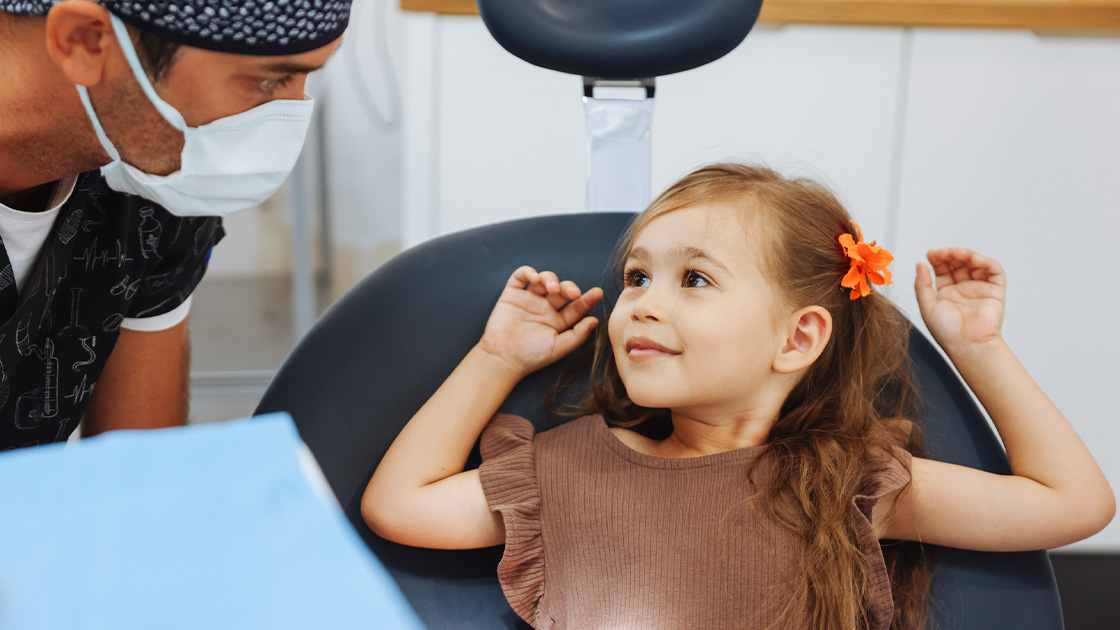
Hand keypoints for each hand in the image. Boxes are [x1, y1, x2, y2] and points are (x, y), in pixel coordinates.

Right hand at [477, 266, 603, 376]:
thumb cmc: (532, 356)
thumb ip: (578, 335)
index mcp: (560, 320)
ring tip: (551, 288)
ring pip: (544, 279)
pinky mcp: (512, 294)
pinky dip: (528, 272)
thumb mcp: (559, 348)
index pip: (577, 306)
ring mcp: (529, 299)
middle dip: (569, 287)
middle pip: (562, 289)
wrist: (503, 358)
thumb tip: (595, 320)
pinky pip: (520, 276)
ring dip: (550, 279)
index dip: (588, 298)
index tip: (598, 293)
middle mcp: (546, 307)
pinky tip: (534, 278)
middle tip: (573, 293)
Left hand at [914, 248, 1005, 354]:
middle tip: (943, 252)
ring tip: (957, 253)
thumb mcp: (927, 305)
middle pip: (958, 263)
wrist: (968, 345)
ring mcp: (979, 289)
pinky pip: (994, 271)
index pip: (943, 269)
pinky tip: (974, 259)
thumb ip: (922, 283)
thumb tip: (919, 264)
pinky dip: (986, 262)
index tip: (931, 253)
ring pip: (975, 264)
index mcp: (946, 293)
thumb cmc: (947, 331)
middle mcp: (963, 289)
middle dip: (951, 254)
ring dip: (967, 254)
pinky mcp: (995, 291)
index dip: (938, 259)